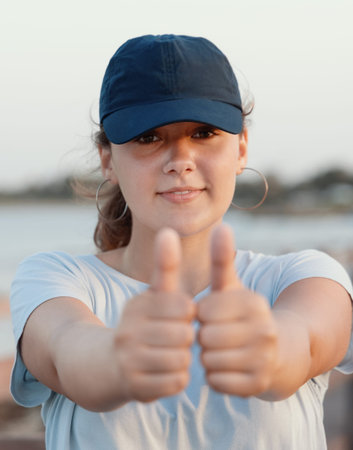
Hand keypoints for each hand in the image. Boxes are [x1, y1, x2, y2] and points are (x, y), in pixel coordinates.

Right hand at [114, 228, 195, 402]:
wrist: (109, 364)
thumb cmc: (144, 324)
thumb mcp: (154, 294)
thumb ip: (166, 264)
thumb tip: (169, 229)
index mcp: (136, 304)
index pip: (184, 306)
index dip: (188, 313)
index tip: (179, 316)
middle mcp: (128, 330)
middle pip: (185, 334)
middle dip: (186, 337)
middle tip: (176, 339)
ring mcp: (129, 359)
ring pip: (182, 359)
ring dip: (183, 358)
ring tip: (171, 354)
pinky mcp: (135, 386)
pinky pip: (177, 382)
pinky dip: (177, 378)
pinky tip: (166, 372)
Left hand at [197, 225, 278, 396]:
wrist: (276, 351)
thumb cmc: (241, 314)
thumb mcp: (231, 286)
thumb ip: (222, 259)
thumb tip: (222, 225)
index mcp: (254, 302)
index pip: (204, 310)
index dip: (200, 314)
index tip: (209, 315)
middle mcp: (264, 330)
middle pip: (206, 337)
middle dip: (203, 336)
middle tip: (212, 334)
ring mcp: (263, 359)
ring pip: (209, 361)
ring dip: (207, 356)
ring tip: (218, 349)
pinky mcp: (257, 385)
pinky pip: (216, 382)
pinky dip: (214, 376)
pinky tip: (224, 366)